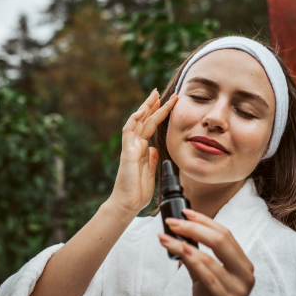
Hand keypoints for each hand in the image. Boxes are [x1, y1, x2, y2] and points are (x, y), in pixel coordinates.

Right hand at [108, 89, 177, 214]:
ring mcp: (130, 147)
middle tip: (159, 90)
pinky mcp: (127, 152)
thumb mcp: (151, 172)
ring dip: (146, 107)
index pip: (150, 126)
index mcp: (142, 149)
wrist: (128, 204)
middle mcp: (135, 145)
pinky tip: (142, 110)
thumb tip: (155, 149)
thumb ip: (152, 159)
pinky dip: (134, 119)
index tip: (168, 101)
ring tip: (154, 94)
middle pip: (144, 119)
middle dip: (152, 104)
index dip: (158, 113)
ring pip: (137, 121)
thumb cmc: (138, 192)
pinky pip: (129, 131)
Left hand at [158, 209, 254, 295]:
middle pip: (220, 241)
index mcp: (243, 264)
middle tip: (172, 223)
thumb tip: (180, 231)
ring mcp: (238, 289)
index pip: (225, 234)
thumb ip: (197, 254)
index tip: (184, 213)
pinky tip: (178, 251)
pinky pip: (207, 277)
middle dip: (193, 228)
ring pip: (210, 258)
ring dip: (183, 245)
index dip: (204, 220)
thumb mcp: (206, 274)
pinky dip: (191, 261)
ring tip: (166, 238)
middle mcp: (245, 275)